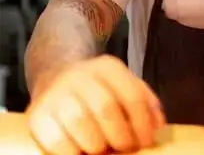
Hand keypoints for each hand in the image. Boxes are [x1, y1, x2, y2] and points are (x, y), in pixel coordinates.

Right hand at [27, 55, 165, 154]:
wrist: (56, 77)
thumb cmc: (100, 89)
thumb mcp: (126, 85)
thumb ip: (145, 103)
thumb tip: (157, 127)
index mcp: (108, 68)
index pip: (132, 96)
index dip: (142, 124)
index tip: (146, 141)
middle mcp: (80, 76)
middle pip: (106, 109)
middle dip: (120, 136)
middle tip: (125, 148)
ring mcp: (54, 94)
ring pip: (79, 124)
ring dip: (96, 146)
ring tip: (102, 150)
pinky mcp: (35, 115)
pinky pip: (54, 142)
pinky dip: (70, 153)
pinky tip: (80, 153)